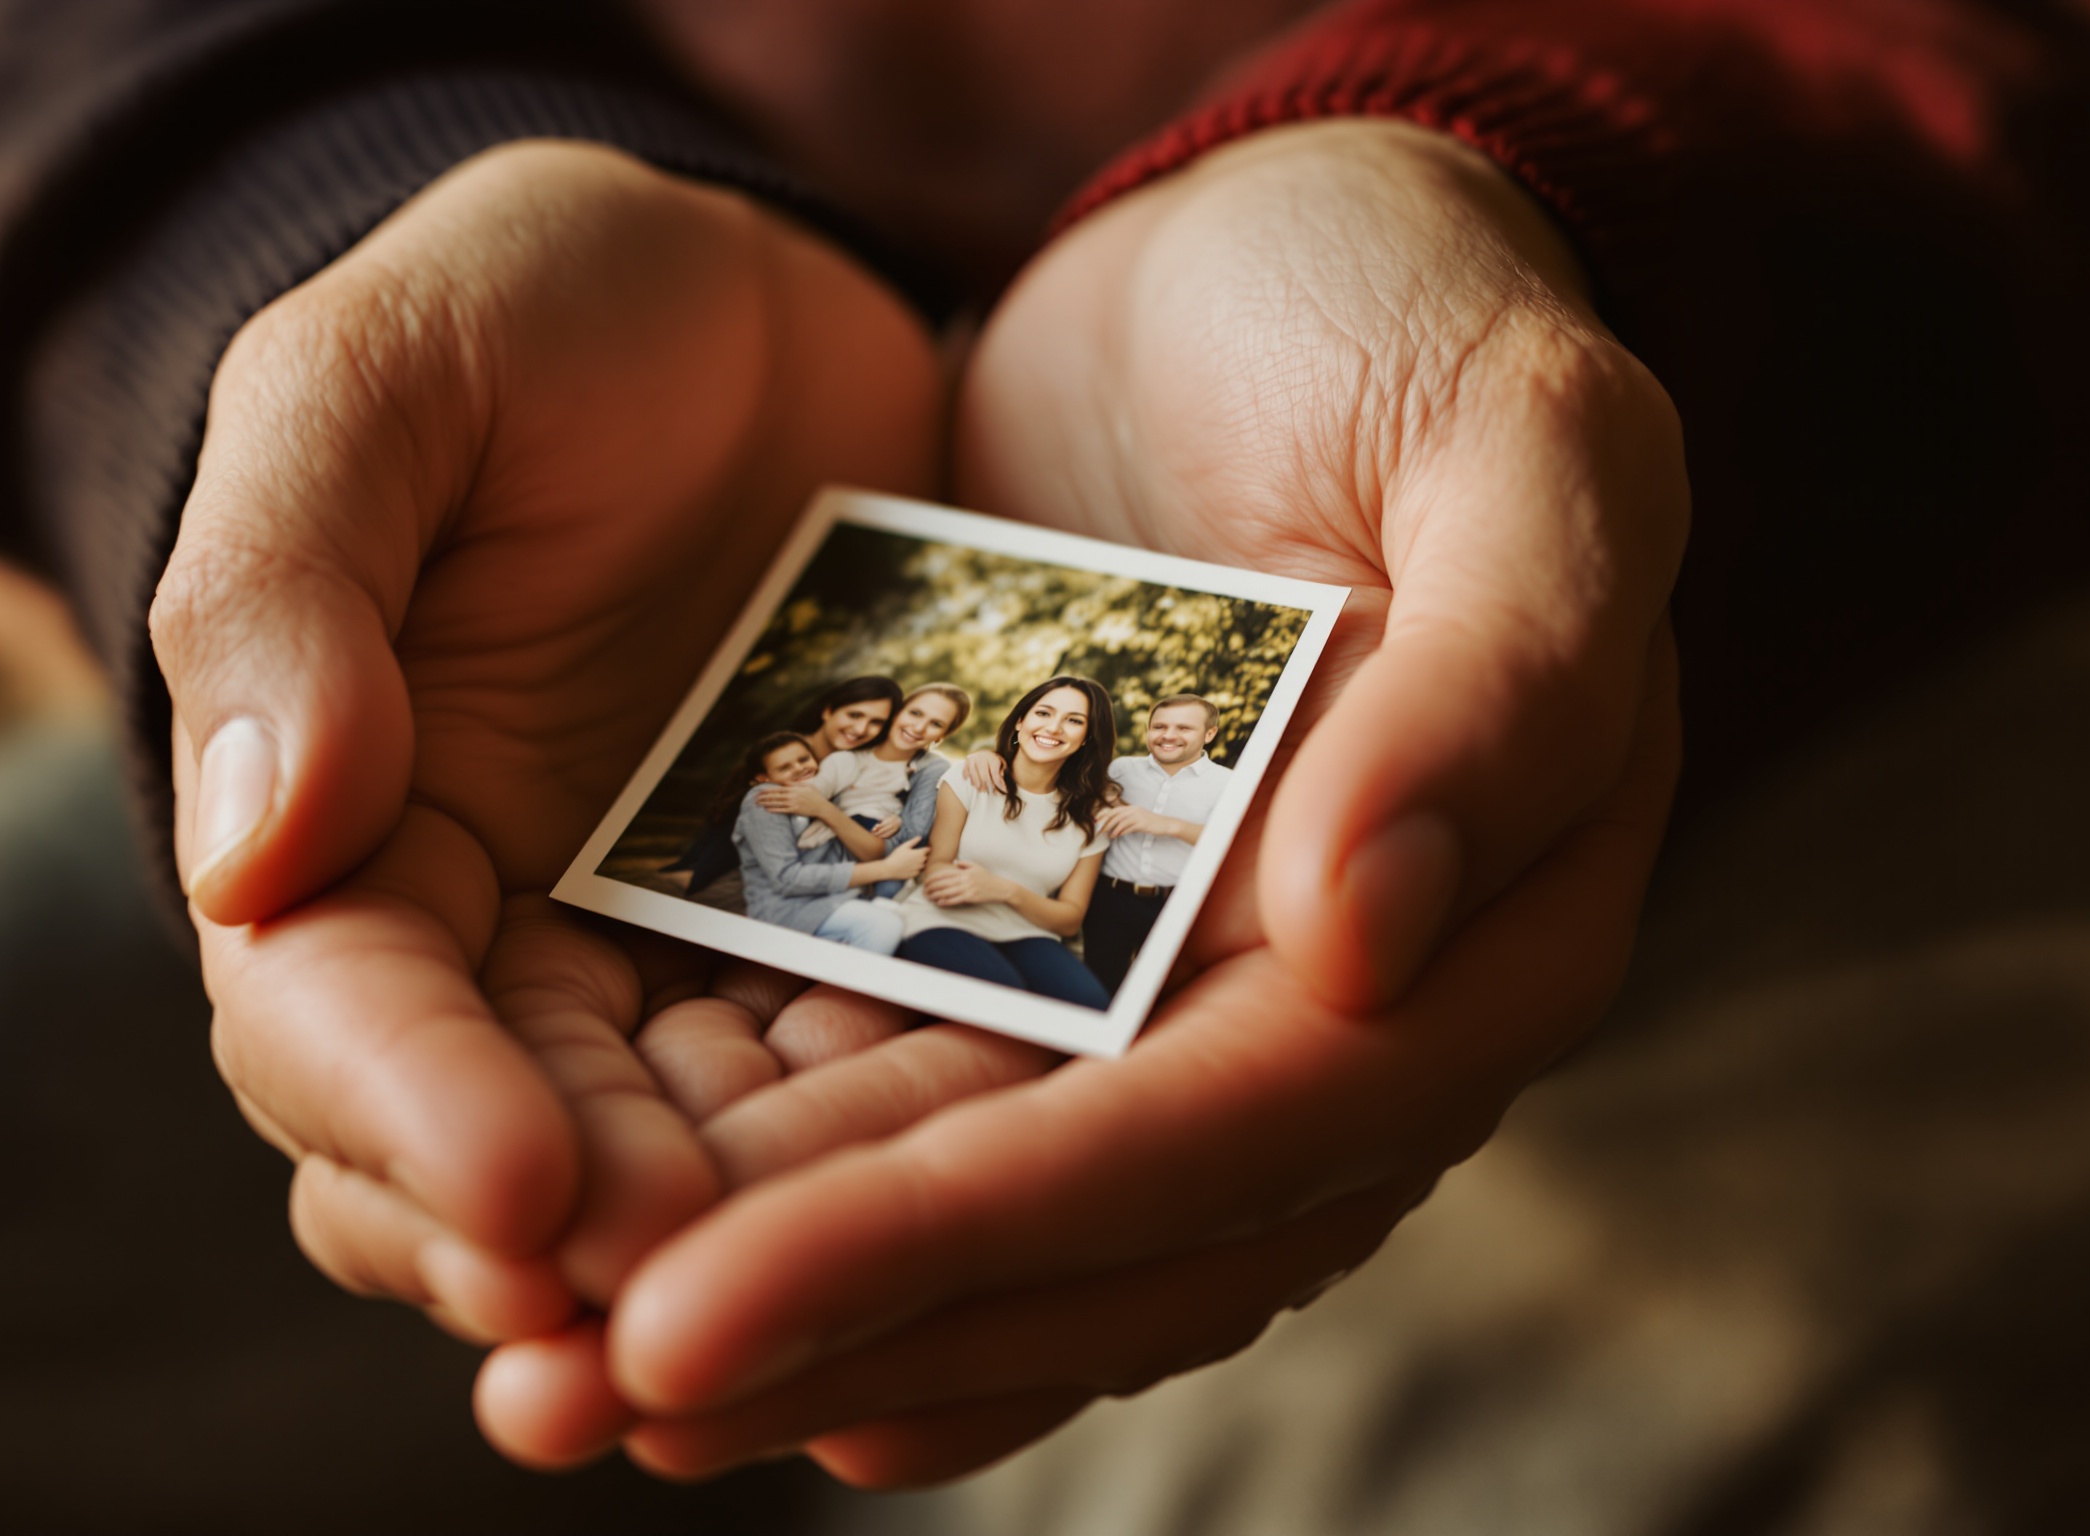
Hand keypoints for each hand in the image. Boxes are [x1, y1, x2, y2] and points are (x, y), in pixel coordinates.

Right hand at [155, 142, 968, 1380]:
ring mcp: (670, 952)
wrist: (740, 287)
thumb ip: (285, 592)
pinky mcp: (832, 932)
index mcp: (342, 829)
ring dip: (743, 1242)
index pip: (334, 1020)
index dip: (412, 1116)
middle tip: (690, 1307)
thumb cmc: (526, 307)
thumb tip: (246, 852)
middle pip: (503, 1144)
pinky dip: (891, 1141)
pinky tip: (974, 1182)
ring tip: (837, 1300)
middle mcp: (495, 934)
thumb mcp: (378, 382)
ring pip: (684, 1153)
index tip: (525, 1188)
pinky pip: (855, 1069)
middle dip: (589, 1238)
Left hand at [577, 120, 1687, 1482]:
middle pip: (1092, 1243)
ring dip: (797, 1311)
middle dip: (843, 1318)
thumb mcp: (1523, 444)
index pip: (1222, 1142)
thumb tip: (1369, 942)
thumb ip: (1502, 679)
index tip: (721, 1310)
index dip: (978, 1241)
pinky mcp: (1057, 952)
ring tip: (566, 1382)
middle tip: (598, 1386)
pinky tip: (638, 1264)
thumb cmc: (1417, 319)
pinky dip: (797, 1198)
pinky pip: (931, 1113)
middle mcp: (1334, 1025)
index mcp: (1481, 942)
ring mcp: (1185, 1004)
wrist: (1269, 262)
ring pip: (998, 1219)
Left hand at [756, 783, 840, 820]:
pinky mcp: (794, 810)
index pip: (777, 788)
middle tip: (755, 798)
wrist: (821, 807)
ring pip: (776, 802)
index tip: (759, 790)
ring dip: (766, 803)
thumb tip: (784, 782)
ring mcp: (793, 803)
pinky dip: (774, 810)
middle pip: (774, 795)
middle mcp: (792, 795)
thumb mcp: (806, 786)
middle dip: (763, 796)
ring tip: (758, 803)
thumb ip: (795, 784)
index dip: (767, 789)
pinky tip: (767, 809)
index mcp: (793, 788)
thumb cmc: (815, 795)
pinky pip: (782, 810)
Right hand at [864, 838, 927, 884]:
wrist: (890, 869)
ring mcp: (919, 868)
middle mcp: (921, 861)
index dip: (925, 848)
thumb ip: (913, 841)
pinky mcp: (915, 874)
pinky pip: (918, 871)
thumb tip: (920, 837)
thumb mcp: (904, 846)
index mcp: (919, 853)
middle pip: (926, 857)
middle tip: (914, 854)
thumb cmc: (896, 856)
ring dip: (920, 863)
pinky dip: (916, 869)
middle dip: (922, 855)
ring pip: (923, 865)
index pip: (927, 850)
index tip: (922, 848)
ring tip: (911, 861)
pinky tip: (909, 867)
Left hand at [918, 859, 1009, 908]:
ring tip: (929, 898)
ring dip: (936, 896)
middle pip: (943, 884)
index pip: (944, 874)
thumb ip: (965, 863)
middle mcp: (965, 880)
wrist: (1001, 888)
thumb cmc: (988, 877)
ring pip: (948, 893)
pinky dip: (946, 902)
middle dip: (932, 888)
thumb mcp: (977, 867)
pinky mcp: (971, 898)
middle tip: (924, 891)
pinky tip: (940, 903)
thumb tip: (955, 862)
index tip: (926, 881)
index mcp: (964, 872)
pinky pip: (956, 900)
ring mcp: (968, 889)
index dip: (933, 878)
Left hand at [1093, 804, 1175, 840]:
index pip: (1114, 810)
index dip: (1105, 816)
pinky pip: (1128, 827)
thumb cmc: (1152, 823)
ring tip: (1107, 835)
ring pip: (1120, 821)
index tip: (1097, 823)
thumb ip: (1128, 822)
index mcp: (1132, 808)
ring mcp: (1138, 816)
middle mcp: (1134, 810)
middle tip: (1099, 830)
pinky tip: (1116, 836)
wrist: (1166, 824)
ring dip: (1112, 829)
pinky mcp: (1142, 823)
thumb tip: (1116, 829)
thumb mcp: (1139, 820)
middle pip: (1115, 815)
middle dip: (1105, 823)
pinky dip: (1120, 832)